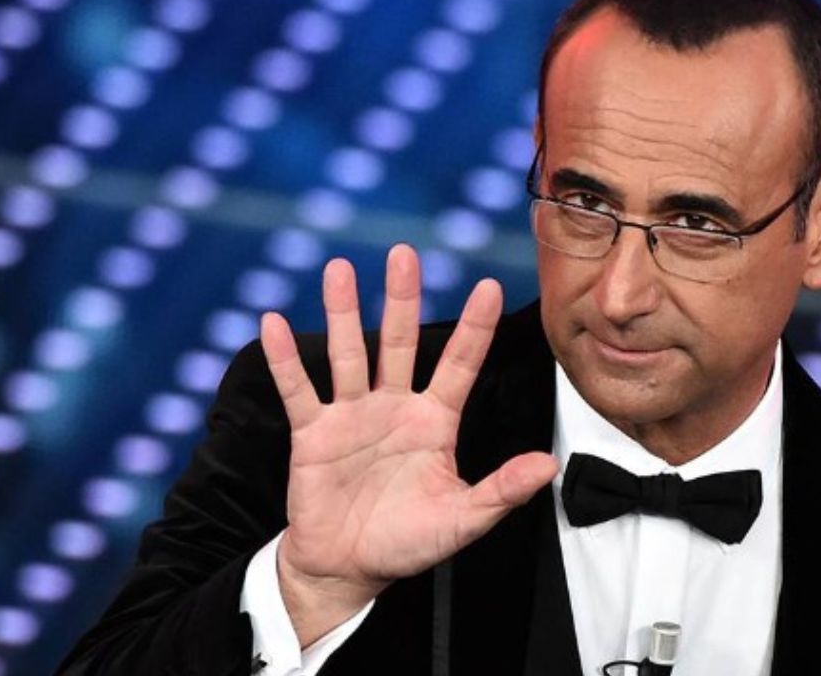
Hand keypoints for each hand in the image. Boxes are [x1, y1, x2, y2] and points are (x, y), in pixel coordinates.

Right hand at [259, 245, 558, 644]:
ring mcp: (352, 415)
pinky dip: (285, 359)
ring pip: (349, 354)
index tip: (488, 286)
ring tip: (339, 270)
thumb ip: (502, 491)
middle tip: (405, 253)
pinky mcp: (313, 433)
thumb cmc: (408, 542)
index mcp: (435, 421)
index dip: (474, 328)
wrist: (349, 568)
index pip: (459, 364)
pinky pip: (299, 390)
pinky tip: (272, 323)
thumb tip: (548, 465)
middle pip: (401, 342)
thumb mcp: (462, 520)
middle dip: (402, 298)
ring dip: (343, 313)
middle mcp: (394, 407)